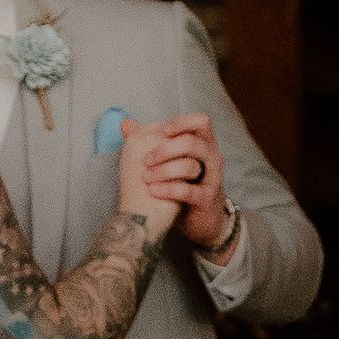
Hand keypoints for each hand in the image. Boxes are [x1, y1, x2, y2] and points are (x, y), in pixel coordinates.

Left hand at [128, 111, 231, 251]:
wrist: (198, 217)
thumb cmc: (182, 182)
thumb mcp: (169, 159)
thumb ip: (149, 140)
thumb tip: (126, 124)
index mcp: (204, 143)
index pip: (200, 122)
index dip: (181, 122)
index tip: (161, 132)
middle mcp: (212, 157)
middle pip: (192, 141)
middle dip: (165, 149)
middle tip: (145, 160)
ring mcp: (212, 177)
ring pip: (192, 165)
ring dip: (165, 169)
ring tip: (145, 177)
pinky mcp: (207, 198)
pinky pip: (189, 191)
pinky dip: (168, 189)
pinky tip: (153, 191)